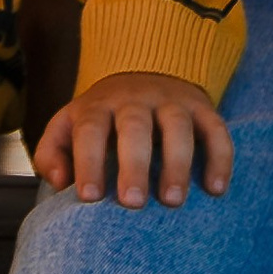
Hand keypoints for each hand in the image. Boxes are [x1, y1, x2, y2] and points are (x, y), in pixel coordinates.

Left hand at [35, 71, 232, 209]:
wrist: (146, 70)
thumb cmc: (102, 118)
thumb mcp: (68, 125)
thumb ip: (52, 152)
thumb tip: (60, 182)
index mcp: (98, 105)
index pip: (90, 129)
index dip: (89, 161)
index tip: (90, 197)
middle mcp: (135, 99)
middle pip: (134, 126)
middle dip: (133, 164)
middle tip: (132, 203)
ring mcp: (172, 100)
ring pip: (177, 125)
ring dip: (176, 162)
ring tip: (173, 201)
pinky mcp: (202, 108)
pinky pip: (216, 129)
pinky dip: (220, 158)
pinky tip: (217, 190)